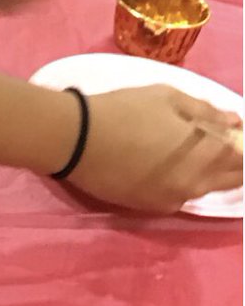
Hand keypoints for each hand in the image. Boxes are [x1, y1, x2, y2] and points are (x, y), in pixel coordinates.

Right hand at [68, 85, 242, 212]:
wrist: (77, 139)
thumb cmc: (124, 110)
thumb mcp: (166, 97)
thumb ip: (205, 111)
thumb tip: (234, 120)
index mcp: (204, 156)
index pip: (241, 156)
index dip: (241, 144)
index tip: (235, 131)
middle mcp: (195, 184)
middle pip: (232, 179)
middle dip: (235, 162)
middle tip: (221, 143)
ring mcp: (173, 199)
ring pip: (205, 189)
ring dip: (210, 173)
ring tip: (195, 152)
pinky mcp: (151, 207)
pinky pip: (181, 196)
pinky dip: (185, 182)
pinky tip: (170, 165)